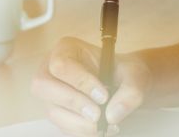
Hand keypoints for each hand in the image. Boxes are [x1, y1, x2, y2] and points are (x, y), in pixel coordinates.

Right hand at [32, 36, 151, 135]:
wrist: (124, 85)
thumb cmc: (124, 73)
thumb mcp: (134, 75)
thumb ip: (130, 91)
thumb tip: (112, 114)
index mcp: (66, 49)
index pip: (61, 65)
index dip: (80, 82)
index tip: (103, 96)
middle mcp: (51, 69)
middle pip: (43, 86)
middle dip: (73, 102)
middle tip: (98, 114)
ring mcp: (51, 93)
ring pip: (53, 111)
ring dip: (79, 122)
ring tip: (105, 124)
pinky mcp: (57, 112)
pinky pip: (62, 126)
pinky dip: (82, 131)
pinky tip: (101, 128)